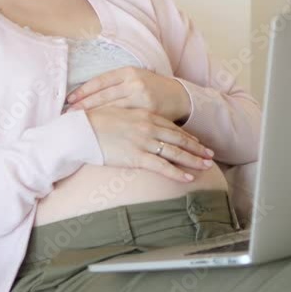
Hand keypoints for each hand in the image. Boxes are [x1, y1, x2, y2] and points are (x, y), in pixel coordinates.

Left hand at [65, 67, 190, 122]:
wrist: (178, 97)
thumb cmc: (151, 88)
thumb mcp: (134, 79)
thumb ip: (115, 84)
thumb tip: (86, 93)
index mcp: (128, 72)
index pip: (100, 81)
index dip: (83, 90)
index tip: (69, 99)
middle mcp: (134, 82)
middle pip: (103, 95)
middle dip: (83, 105)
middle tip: (67, 114)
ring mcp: (141, 98)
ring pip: (111, 108)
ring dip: (93, 116)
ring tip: (77, 123)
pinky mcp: (148, 113)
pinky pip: (124, 120)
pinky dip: (109, 124)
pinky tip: (98, 130)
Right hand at [86, 106, 214, 182]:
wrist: (80, 130)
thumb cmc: (93, 122)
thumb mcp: (117, 113)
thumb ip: (131, 119)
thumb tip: (135, 126)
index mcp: (144, 115)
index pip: (171, 127)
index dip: (186, 135)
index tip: (197, 142)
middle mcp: (148, 127)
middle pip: (179, 139)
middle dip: (196, 147)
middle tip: (210, 154)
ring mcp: (144, 142)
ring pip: (175, 152)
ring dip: (193, 159)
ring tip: (206, 165)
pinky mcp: (136, 157)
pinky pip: (162, 167)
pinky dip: (177, 173)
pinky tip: (189, 178)